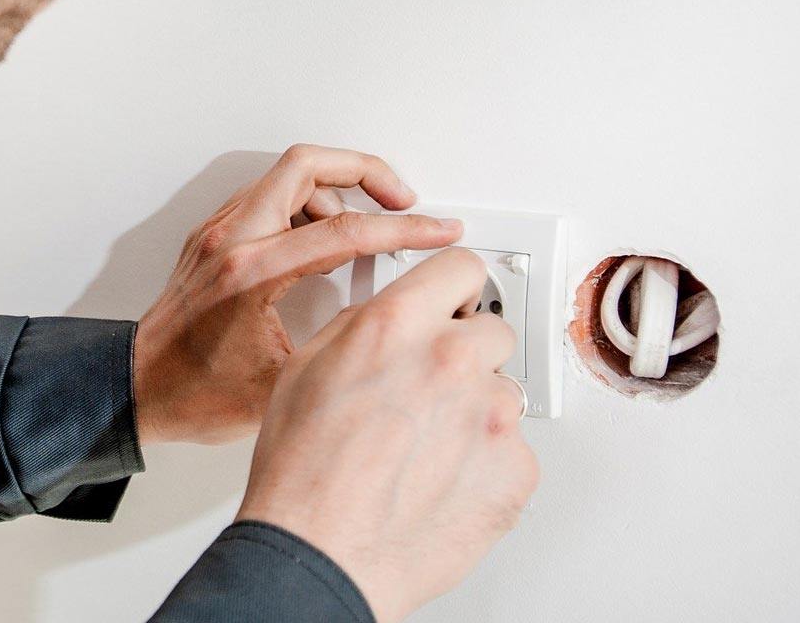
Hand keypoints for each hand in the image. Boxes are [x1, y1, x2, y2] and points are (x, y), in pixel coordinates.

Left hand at [132, 144, 463, 444]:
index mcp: (250, 273)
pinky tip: (322, 242)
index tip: (438, 230)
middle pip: (307, 165)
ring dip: (334, 190)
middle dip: (366, 171)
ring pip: (285, 176)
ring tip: (363, 229)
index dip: (404, 228)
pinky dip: (304, 206)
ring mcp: (217, 234)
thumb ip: (340, 345)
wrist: (138, 391)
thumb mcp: (284, 384)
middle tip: (401, 198)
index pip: (344, 229)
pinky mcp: (212, 239)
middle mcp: (230, 241)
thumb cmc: (193, 394)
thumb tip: (390, 326)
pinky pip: (266, 198)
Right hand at [237, 248, 539, 622]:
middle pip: (492, 328)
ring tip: (424, 446)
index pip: (462, 267)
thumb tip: (387, 318)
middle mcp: (452, 360)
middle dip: (464, 350)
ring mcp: (493, 416)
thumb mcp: (305, 368)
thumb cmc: (303, 472)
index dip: (454, 285)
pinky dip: (485, 460)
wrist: (322, 553)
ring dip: (474, 409)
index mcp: (397, 326)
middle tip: (428, 387)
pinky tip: (440, 477)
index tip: (455, 297)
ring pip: (503, 391)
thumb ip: (358, 327)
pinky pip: (513, 448)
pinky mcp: (517, 468)